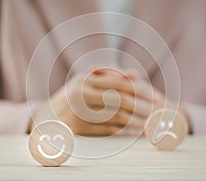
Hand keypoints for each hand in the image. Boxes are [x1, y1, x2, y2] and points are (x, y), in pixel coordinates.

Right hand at [31, 68, 155, 135]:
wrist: (49, 115)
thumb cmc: (76, 94)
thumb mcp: (89, 81)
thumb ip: (112, 75)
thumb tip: (135, 74)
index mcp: (85, 79)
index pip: (119, 83)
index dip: (140, 90)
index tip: (155, 96)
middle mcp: (80, 94)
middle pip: (118, 100)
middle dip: (140, 106)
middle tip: (155, 111)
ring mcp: (77, 111)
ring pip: (114, 117)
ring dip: (134, 121)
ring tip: (148, 122)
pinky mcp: (77, 128)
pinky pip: (106, 130)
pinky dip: (123, 131)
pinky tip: (135, 131)